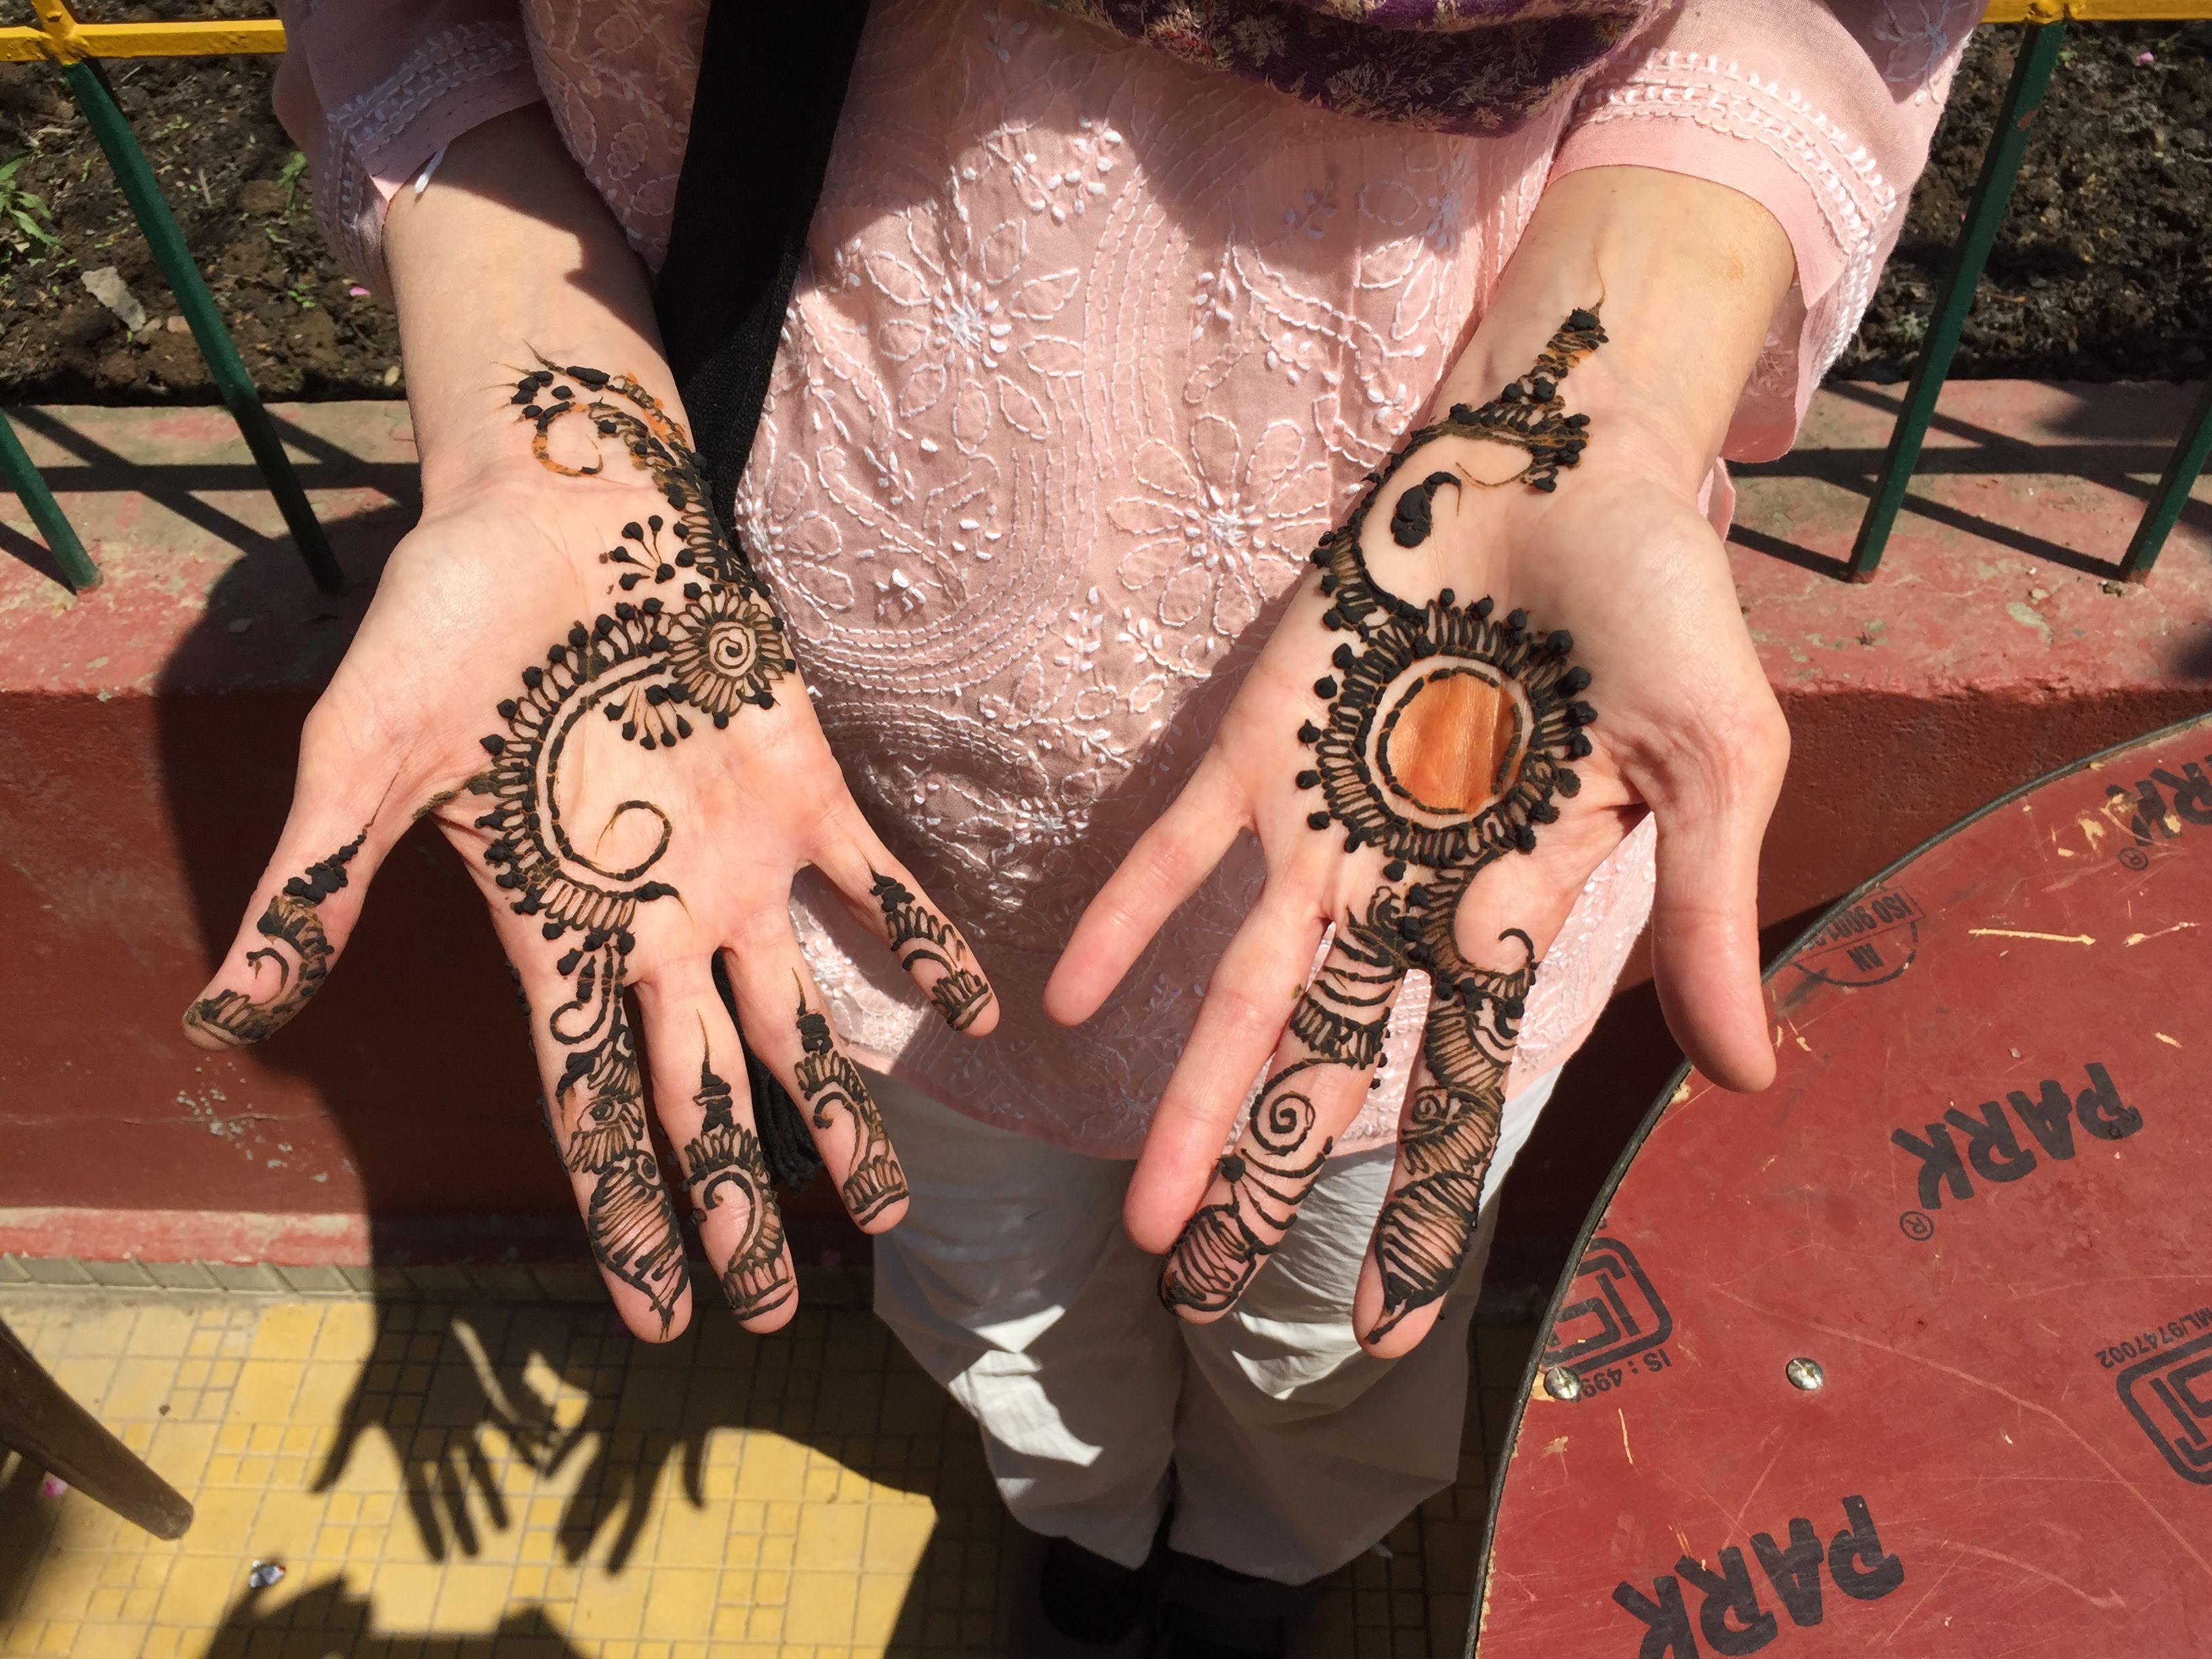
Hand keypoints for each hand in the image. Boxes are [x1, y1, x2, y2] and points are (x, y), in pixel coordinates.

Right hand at [182, 364, 996, 1341]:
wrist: (550, 503)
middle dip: (738, 1201)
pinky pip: (874, 885)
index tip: (654, 1316)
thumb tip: (227, 1013)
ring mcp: (732, 860)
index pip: (588, 1102)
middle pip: (702, 1091)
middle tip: (777, 1312)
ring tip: (889, 1214)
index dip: (623, 1208)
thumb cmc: (446, 621)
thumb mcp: (362, 752)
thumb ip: (316, 881)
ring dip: (841, 1112)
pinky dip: (922, 945)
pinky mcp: (801, 785)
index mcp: (553, 930)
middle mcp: (652, 918)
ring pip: (798, 1017)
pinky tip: (974, 1017)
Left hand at [1047, 296, 1787, 1356]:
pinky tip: (1068, 1001)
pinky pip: (1178, 846)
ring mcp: (1325, 824)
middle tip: (1212, 1300)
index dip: (1425, 1205)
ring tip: (1146, 1220)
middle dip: (1274, 1181)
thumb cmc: (1655, 605)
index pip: (1462, 1087)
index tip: (1385, 1327)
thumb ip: (1703, 916)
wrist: (1559, 452)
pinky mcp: (1258, 745)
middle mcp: (1406, 890)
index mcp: (1515, 909)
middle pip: (1330, 1066)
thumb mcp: (1711, 766)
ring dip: (1193, 1100)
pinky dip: (1127, 915)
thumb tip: (1753, 1083)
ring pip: (1245, 990)